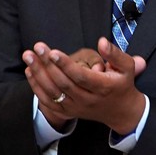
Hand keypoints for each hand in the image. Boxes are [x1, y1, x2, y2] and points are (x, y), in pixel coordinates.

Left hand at [22, 38, 146, 133]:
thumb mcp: (127, 67)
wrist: (120, 111)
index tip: (53, 52)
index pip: (81, 77)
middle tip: (37, 48)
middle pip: (64, 84)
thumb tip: (101, 41)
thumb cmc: (122, 84)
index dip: (66, 65)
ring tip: (28, 56)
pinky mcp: (68, 112)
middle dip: (47, 65)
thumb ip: (115, 54)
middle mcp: (88, 100)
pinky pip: (49, 102)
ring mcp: (77, 108)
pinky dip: (37, 87)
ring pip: (53, 93)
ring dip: (38, 74)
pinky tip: (30, 71)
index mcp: (103, 87)